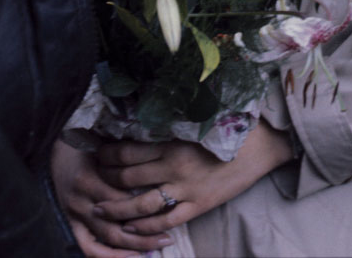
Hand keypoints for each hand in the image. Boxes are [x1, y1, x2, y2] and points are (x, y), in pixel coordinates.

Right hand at [52, 140, 170, 256]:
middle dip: (145, 235)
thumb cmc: (81, 141)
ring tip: (154, 249)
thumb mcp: (101, 147)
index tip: (166, 208)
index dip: (145, 208)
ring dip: (132, 248)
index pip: (122, 202)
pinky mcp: (70, 221)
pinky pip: (88, 248)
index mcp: (87, 182)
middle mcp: (80, 203)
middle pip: (117, 227)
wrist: (52, 145)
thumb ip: (122, 161)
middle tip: (169, 237)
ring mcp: (74, 215)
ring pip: (107, 240)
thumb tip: (153, 173)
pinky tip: (128, 256)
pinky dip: (107, 257)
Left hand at [90, 121, 293, 238]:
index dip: (106, 153)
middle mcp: (173, 165)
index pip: (127, 149)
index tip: (95, 153)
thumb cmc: (226, 126)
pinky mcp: (199, 205)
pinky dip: (146, 228)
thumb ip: (166, 127)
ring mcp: (186, 188)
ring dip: (118, 209)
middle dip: (105, 180)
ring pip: (142, 203)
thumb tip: (139, 123)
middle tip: (91, 181)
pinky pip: (166, 221)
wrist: (260, 145)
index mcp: (170, 140)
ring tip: (100, 210)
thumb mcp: (191, 121)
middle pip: (128, 177)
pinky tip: (131, 229)